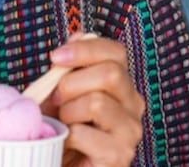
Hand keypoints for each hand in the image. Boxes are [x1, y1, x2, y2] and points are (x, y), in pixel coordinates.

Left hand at [43, 33, 144, 166]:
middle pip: (111, 73)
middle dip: (72, 83)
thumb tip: (78, 35)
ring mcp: (130, 132)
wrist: (55, 162)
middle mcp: (133, 105)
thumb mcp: (59, 91)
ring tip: (62, 124)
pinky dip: (65, 135)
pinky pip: (84, 133)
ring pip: (96, 102)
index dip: (85, 49)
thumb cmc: (59, 127)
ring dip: (67, 112)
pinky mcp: (119, 156)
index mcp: (121, 84)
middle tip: (57, 100)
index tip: (55, 57)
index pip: (116, 52)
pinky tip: (66, 143)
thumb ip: (69, 65)